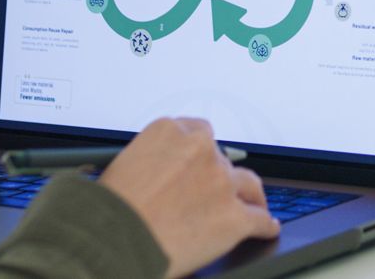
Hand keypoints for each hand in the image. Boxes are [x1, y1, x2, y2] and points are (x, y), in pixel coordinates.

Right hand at [100, 118, 279, 277]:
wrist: (111, 241)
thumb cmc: (107, 211)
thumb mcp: (122, 167)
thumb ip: (151, 162)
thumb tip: (163, 175)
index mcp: (169, 131)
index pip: (197, 132)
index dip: (200, 153)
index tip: (200, 163)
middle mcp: (200, 149)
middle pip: (221, 158)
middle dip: (217, 175)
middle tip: (213, 190)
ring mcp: (220, 182)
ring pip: (247, 183)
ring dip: (248, 194)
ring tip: (253, 202)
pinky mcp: (234, 216)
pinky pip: (258, 219)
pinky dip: (264, 224)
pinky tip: (267, 226)